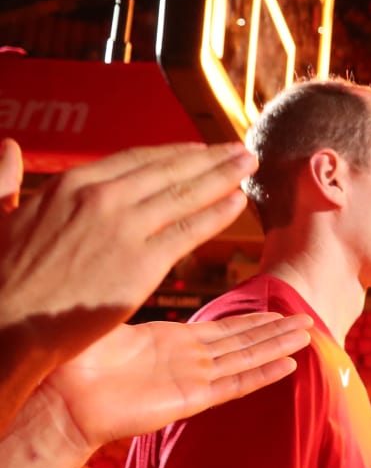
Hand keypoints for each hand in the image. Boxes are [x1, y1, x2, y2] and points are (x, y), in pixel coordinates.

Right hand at [0, 142, 256, 364]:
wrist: (8, 320)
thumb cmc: (3, 275)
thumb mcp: (1, 214)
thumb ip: (7, 178)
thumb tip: (9, 146)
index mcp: (71, 184)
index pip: (136, 160)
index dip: (174, 154)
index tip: (200, 150)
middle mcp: (101, 198)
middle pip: (168, 171)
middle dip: (210, 158)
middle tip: (241, 150)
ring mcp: (124, 229)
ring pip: (185, 195)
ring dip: (223, 177)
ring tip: (249, 165)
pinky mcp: (142, 263)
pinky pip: (190, 231)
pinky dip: (217, 214)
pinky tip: (238, 202)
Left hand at [30, 311, 311, 450]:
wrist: (62, 397)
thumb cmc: (72, 359)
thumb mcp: (104, 316)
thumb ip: (127, 296)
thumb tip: (128, 263)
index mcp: (169, 341)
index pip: (222, 330)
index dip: (251, 320)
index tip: (277, 310)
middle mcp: (187, 361)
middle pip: (243, 343)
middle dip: (275, 332)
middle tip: (308, 320)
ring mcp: (191, 380)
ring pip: (246, 359)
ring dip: (278, 347)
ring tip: (308, 336)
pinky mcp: (191, 399)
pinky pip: (234, 383)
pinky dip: (263, 374)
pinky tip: (288, 365)